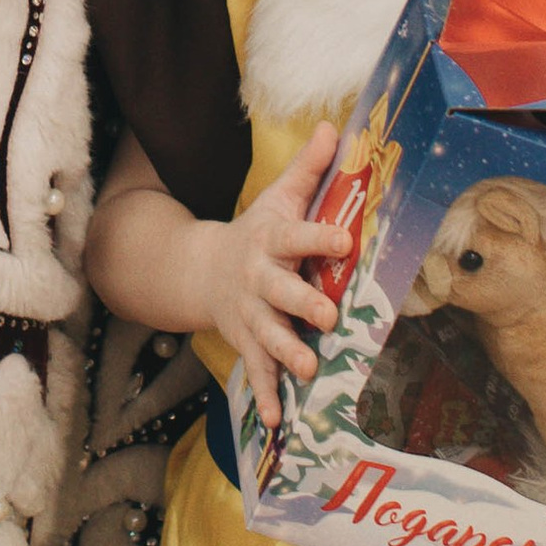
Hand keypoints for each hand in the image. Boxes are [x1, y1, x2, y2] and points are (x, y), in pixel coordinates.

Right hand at [208, 122, 351, 429]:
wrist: (201, 272)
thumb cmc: (256, 234)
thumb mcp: (278, 199)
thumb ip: (308, 169)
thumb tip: (335, 125)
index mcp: (270, 241)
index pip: (297, 236)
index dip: (319, 236)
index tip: (344, 238)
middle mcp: (258, 280)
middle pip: (280, 293)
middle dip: (302, 305)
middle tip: (327, 316)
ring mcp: (250, 315)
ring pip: (268, 337)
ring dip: (287, 354)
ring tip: (307, 370)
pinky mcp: (246, 343)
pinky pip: (256, 373)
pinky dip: (264, 397)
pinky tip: (275, 421)